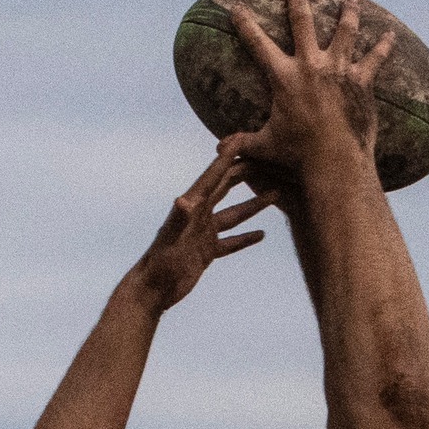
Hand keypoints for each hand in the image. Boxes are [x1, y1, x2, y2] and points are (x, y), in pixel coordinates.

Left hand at [134, 148, 269, 312]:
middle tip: (269, 160)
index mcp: (192, 207)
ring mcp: (204, 233)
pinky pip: (231, 242)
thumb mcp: (170, 241)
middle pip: (226, 188)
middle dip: (246, 173)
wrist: (152, 290)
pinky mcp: (206, 252)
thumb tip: (183, 200)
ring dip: (254, 205)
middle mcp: (199, 216)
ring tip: (276, 194)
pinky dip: (246, 238)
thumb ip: (178, 220)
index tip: (242, 138)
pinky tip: (262, 234)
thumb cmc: (158, 265)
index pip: (213, 177)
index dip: (227, 157)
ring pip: (234, 215)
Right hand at [226, 0, 393, 176]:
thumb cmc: (298, 155)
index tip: (237, 7)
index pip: (258, 44)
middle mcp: (311, 65)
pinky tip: (390, 34)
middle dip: (297, 1)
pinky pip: (376, 58)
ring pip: (345, 31)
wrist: (335, 161)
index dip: (245, 24)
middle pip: (303, 22)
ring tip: (349, 3)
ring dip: (347, 14)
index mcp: (284, 77)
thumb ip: (244, 143)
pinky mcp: (361, 81)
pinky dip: (384, 46)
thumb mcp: (266, 146)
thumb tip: (220, 150)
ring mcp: (338, 69)